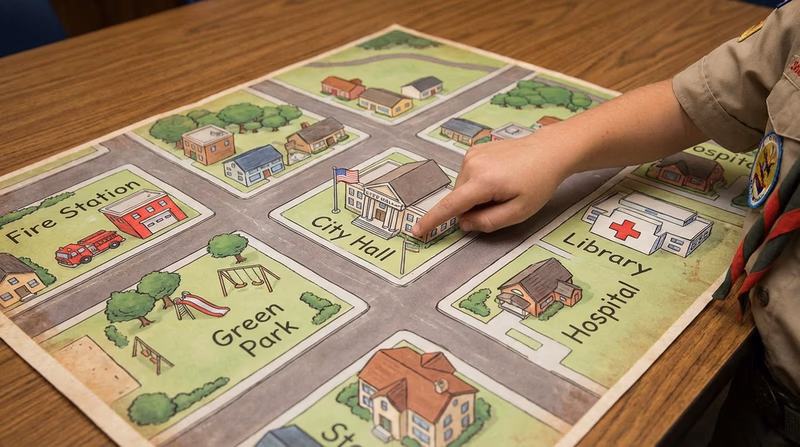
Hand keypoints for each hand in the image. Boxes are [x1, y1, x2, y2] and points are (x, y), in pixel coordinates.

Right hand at [411, 129, 573, 235]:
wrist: (549, 151)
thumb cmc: (538, 183)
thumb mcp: (518, 212)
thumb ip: (488, 222)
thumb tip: (463, 223)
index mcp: (483, 181)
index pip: (450, 206)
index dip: (432, 220)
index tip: (416, 231)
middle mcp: (472, 165)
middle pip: (459, 199)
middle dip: (472, 208)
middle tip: (500, 204)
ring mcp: (472, 154)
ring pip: (462, 188)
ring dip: (475, 196)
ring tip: (502, 189)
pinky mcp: (474, 150)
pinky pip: (467, 176)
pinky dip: (477, 184)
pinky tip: (498, 178)